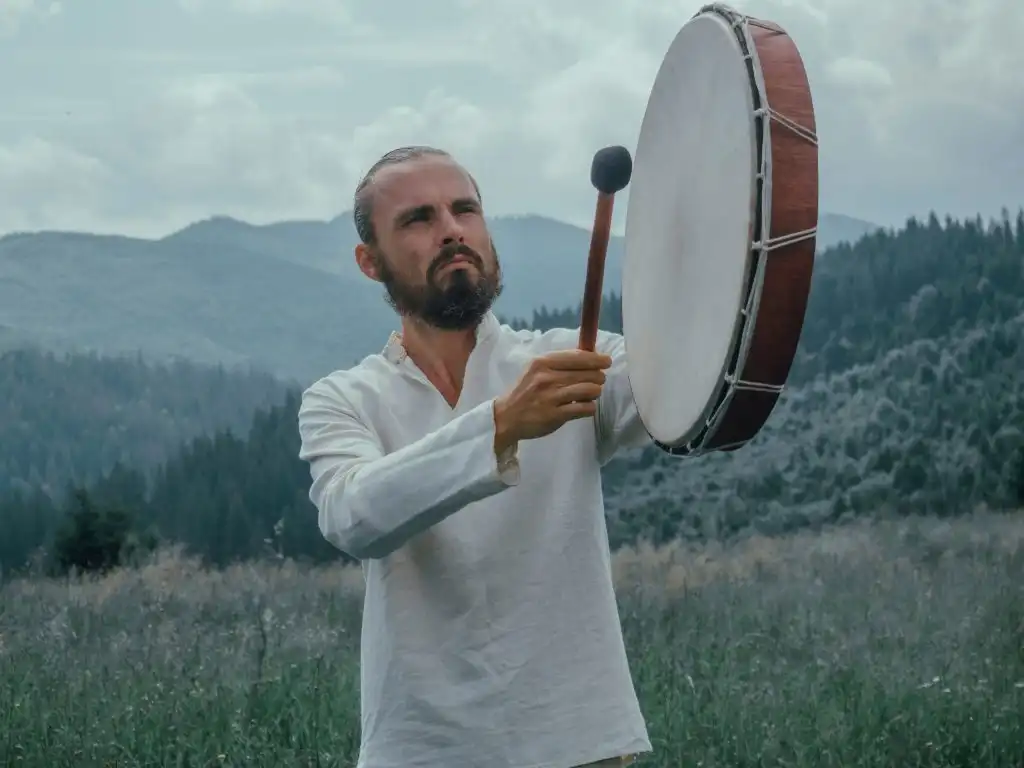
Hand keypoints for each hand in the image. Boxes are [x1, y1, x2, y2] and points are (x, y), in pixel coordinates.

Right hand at [493, 349, 611, 453]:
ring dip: (595, 392)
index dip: (596, 359)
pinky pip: (585, 408)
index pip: (577, 357)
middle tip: (597, 381)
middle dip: (598, 377)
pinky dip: (590, 407)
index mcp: (543, 363)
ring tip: (591, 394)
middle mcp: (547, 378)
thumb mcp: (536, 370)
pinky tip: (585, 407)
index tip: (606, 361)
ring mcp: (551, 398)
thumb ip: (558, 364)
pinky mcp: (555, 416)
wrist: (506, 417)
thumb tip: (589, 357)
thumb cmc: (525, 391)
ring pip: (590, 390)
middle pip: (588, 373)